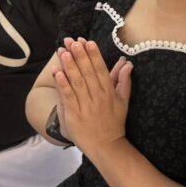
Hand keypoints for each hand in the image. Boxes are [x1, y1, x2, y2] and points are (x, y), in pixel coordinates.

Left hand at [54, 38, 131, 156]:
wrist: (105, 145)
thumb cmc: (114, 122)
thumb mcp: (123, 101)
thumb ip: (124, 81)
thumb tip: (128, 63)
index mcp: (109, 92)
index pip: (100, 69)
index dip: (94, 55)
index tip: (87, 41)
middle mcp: (97, 97)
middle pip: (87, 72)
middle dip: (80, 55)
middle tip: (73, 41)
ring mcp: (85, 105)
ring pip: (76, 82)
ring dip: (69, 66)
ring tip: (63, 51)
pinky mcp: (74, 114)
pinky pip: (68, 96)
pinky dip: (62, 84)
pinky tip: (57, 72)